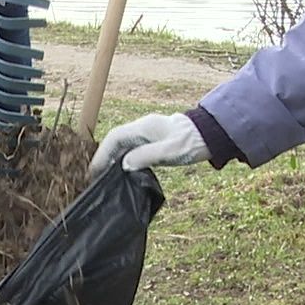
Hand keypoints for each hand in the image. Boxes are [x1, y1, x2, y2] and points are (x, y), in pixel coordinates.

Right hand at [89, 111, 207, 178]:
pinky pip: (133, 149)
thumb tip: (124, 164)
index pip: (114, 137)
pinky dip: (124, 160)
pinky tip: (123, 172)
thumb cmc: (191, 142)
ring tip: (105, 177)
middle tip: (95, 176)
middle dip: (104, 157)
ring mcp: (148, 134)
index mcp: (143, 127)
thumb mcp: (169, 151)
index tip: (94, 170)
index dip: (102, 153)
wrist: (210, 134)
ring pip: (124, 146)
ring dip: (113, 159)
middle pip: (116, 141)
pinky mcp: (154, 141)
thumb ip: (145, 156)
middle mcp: (142, 128)